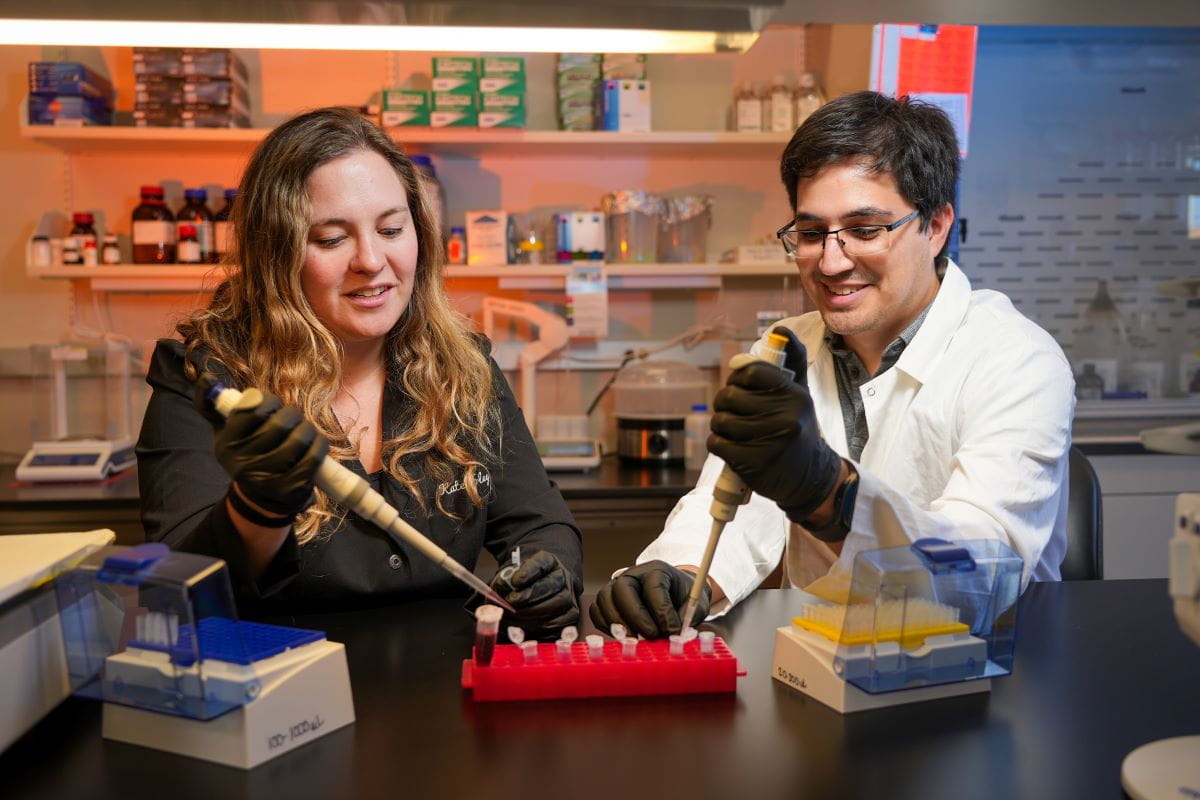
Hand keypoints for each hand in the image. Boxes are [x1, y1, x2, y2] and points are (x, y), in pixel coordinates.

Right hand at [196, 383, 328, 517]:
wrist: (258, 498)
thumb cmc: (245, 452)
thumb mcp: (223, 431)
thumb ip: (212, 404)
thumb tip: (207, 378)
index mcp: (225, 445)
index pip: (252, 411)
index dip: (269, 401)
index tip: (274, 404)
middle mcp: (242, 463)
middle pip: (279, 425)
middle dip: (291, 414)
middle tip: (293, 417)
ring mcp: (266, 478)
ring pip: (298, 440)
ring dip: (307, 429)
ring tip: (305, 429)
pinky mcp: (289, 489)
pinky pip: (312, 458)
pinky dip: (319, 445)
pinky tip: (315, 443)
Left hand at [491, 550, 579, 638]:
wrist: (538, 587)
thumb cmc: (523, 582)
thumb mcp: (511, 575)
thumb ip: (503, 582)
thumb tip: (496, 595)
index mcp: (548, 561)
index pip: (540, 563)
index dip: (528, 572)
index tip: (514, 581)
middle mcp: (562, 576)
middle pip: (552, 585)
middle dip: (530, 596)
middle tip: (512, 603)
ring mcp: (569, 594)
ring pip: (559, 603)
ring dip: (535, 613)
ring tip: (516, 617)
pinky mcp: (571, 613)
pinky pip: (563, 621)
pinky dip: (545, 626)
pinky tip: (529, 626)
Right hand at [589, 560, 709, 639]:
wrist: (674, 594)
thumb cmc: (684, 598)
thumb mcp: (696, 604)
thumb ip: (687, 618)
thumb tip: (675, 637)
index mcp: (658, 570)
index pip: (654, 587)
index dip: (662, 612)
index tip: (673, 632)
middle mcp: (633, 574)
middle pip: (622, 588)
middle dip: (635, 615)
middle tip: (649, 636)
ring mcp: (616, 585)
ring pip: (605, 599)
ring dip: (617, 623)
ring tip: (634, 640)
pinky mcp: (607, 600)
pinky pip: (597, 612)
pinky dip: (606, 627)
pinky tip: (623, 637)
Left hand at [708, 326, 841, 522]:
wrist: (809, 477)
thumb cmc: (798, 428)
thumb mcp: (800, 393)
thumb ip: (790, 361)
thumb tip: (780, 329)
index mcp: (794, 395)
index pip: (752, 371)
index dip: (738, 377)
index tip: (741, 385)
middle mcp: (785, 416)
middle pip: (730, 396)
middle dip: (725, 403)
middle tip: (734, 410)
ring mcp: (769, 442)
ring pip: (720, 420)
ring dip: (720, 425)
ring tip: (734, 430)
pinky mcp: (753, 464)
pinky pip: (717, 443)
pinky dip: (718, 444)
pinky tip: (732, 446)